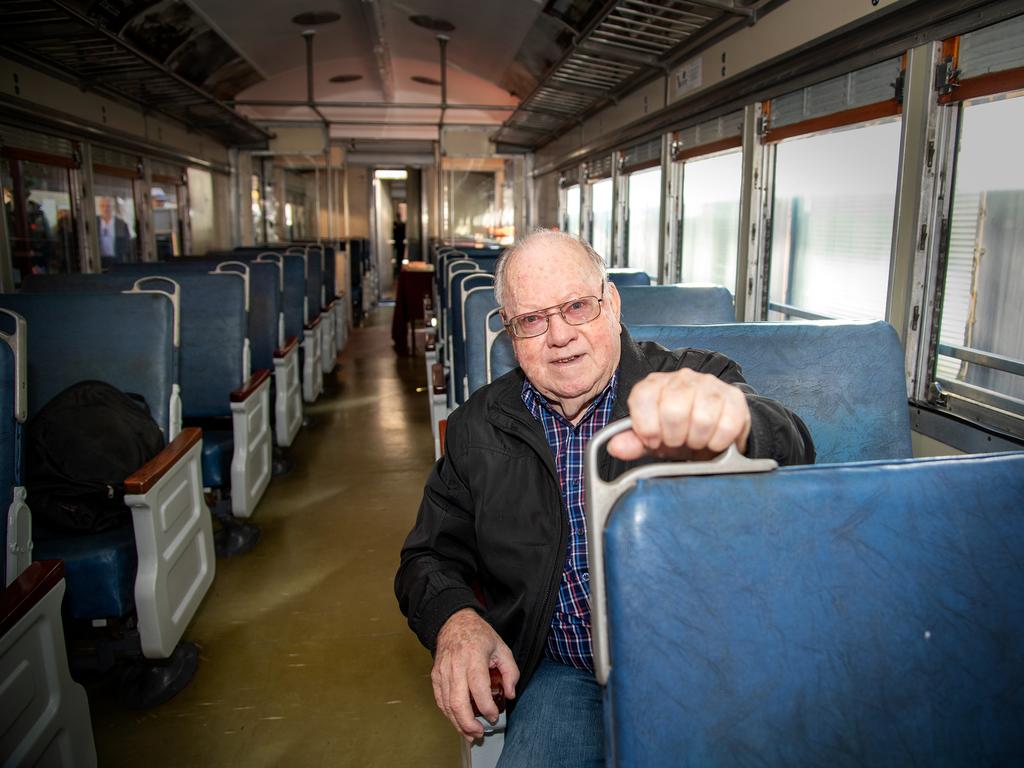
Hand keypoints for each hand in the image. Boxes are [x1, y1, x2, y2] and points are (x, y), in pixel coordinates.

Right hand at [432, 608, 518, 740]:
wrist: (453, 622)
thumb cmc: (479, 635)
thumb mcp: (502, 647)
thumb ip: (510, 671)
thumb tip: (509, 694)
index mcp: (474, 657)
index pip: (479, 688)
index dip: (487, 707)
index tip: (494, 716)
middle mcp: (456, 666)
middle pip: (458, 702)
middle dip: (468, 723)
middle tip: (480, 733)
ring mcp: (443, 672)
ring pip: (447, 704)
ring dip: (458, 723)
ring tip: (470, 734)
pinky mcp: (435, 676)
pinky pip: (440, 700)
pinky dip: (448, 714)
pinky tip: (458, 722)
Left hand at [607, 369, 750, 459]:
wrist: (715, 430)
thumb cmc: (679, 433)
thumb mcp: (652, 440)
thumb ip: (633, 442)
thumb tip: (615, 447)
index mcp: (654, 384)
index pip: (642, 398)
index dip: (646, 428)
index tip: (653, 440)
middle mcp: (682, 378)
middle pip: (673, 410)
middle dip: (674, 437)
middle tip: (677, 442)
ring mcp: (710, 385)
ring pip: (702, 419)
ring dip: (697, 440)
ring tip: (695, 440)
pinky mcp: (734, 397)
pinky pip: (727, 426)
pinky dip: (718, 442)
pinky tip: (713, 440)